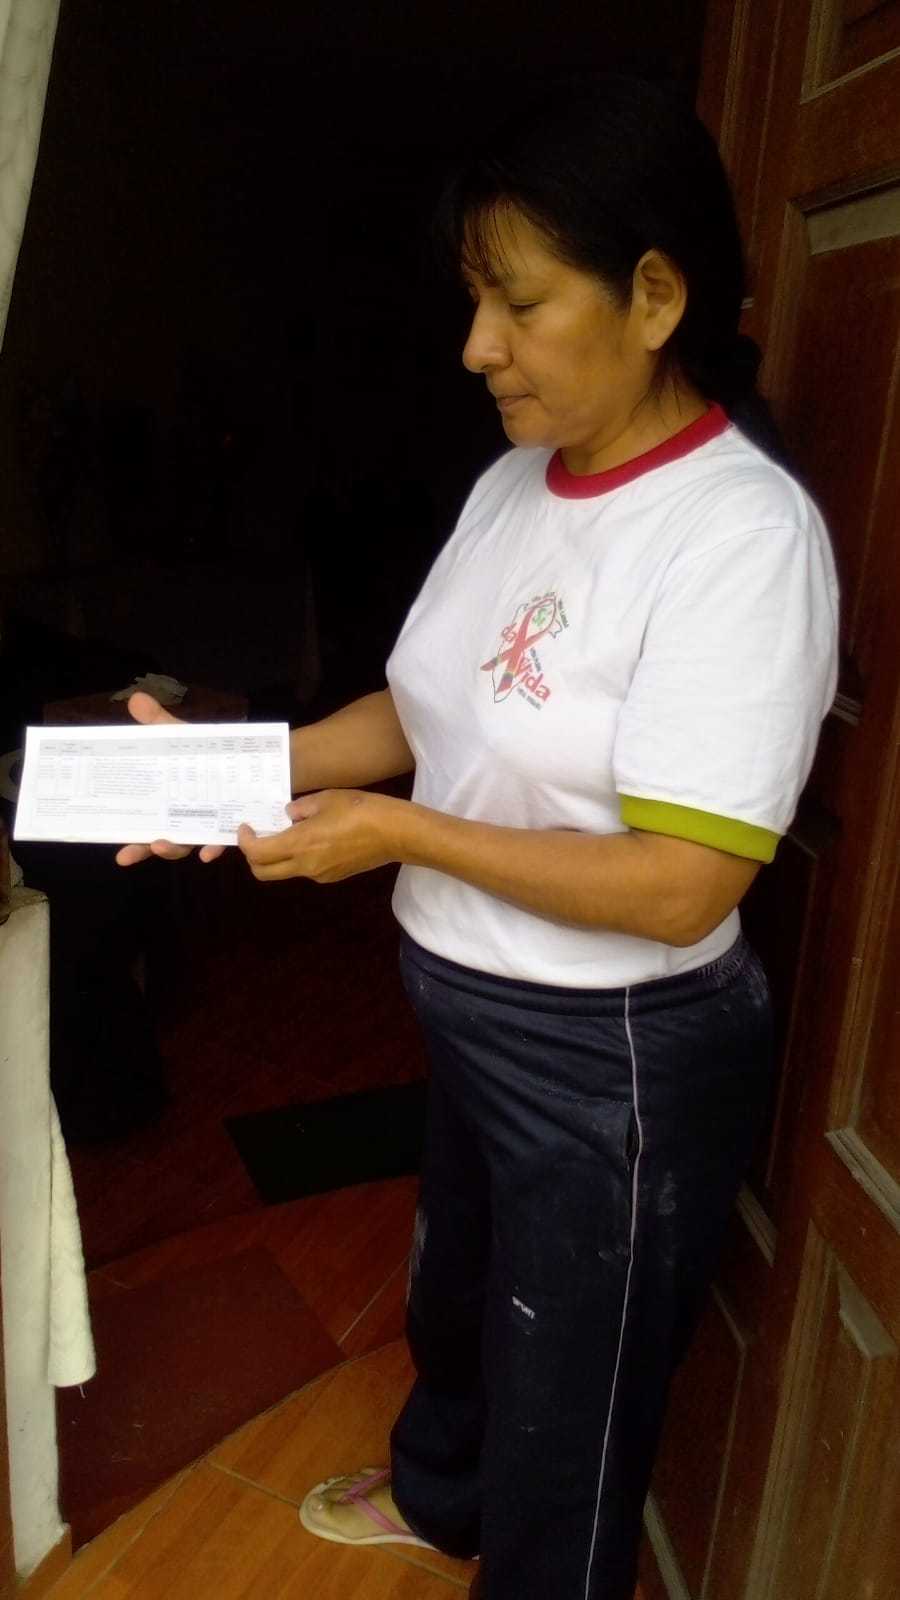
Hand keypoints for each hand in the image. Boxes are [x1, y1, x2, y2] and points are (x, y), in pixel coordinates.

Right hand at [115, 691, 225, 867]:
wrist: (254, 760)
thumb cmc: (211, 754)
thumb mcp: (184, 737)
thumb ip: (161, 723)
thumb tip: (136, 699)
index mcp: (169, 804)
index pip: (146, 828)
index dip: (132, 843)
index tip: (117, 853)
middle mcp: (187, 820)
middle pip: (162, 841)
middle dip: (145, 849)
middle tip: (127, 854)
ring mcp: (210, 825)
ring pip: (189, 844)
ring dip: (174, 848)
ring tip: (162, 844)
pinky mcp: (234, 825)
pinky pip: (224, 841)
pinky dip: (215, 847)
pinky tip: (207, 853)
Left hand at [237, 788, 402, 882]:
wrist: (395, 833)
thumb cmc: (361, 810)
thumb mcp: (326, 798)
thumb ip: (300, 807)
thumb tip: (289, 814)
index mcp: (299, 844)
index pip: (258, 852)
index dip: (245, 841)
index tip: (245, 827)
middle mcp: (305, 866)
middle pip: (263, 872)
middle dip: (253, 857)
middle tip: (257, 837)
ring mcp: (319, 875)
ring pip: (285, 872)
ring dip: (277, 857)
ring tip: (287, 834)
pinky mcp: (333, 876)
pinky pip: (305, 870)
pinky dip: (298, 858)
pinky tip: (313, 840)